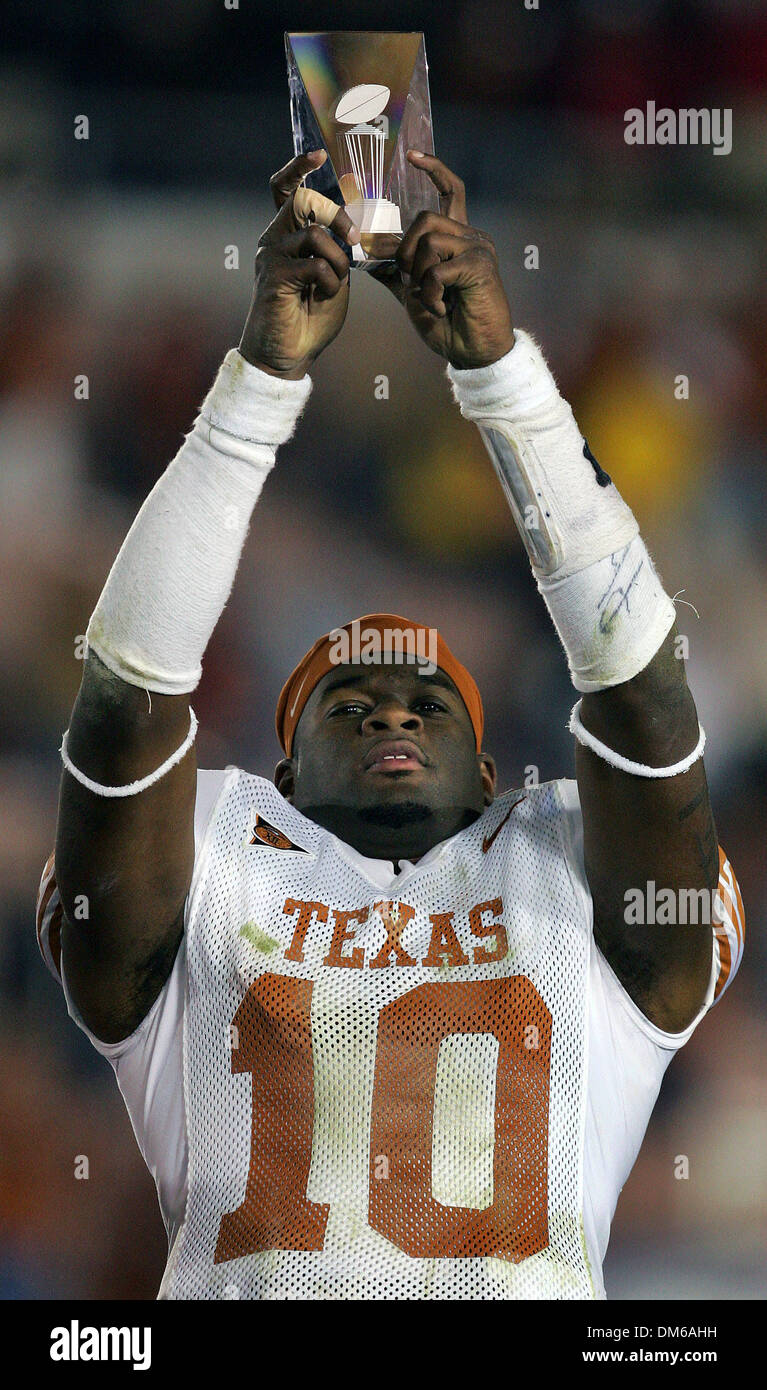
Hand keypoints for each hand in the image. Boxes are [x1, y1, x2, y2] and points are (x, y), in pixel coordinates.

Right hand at [239, 150, 359, 378]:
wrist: (287, 356)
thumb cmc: (310, 319)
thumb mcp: (333, 278)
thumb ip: (338, 252)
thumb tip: (357, 228)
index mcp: (287, 235)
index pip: (285, 189)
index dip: (299, 167)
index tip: (319, 154)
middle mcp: (274, 239)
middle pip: (304, 199)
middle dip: (336, 214)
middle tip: (354, 237)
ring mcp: (271, 255)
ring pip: (315, 234)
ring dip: (338, 260)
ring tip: (335, 284)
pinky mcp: (274, 276)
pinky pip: (315, 263)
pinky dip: (330, 280)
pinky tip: (325, 295)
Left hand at [370, 151, 514, 370]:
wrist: (474, 353)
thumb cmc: (448, 325)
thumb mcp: (413, 294)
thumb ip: (395, 272)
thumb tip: (365, 255)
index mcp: (458, 238)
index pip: (450, 190)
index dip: (433, 169)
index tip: (412, 155)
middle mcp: (471, 237)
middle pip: (425, 218)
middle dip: (406, 251)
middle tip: (410, 281)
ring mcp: (479, 249)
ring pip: (429, 241)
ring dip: (418, 275)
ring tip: (430, 299)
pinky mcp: (480, 266)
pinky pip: (438, 269)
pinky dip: (430, 293)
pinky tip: (441, 308)